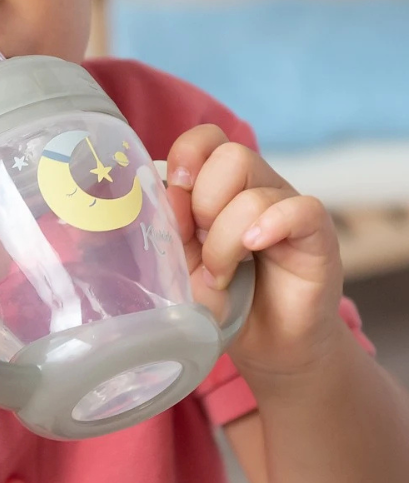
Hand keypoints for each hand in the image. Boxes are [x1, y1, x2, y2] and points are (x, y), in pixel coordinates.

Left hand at [166, 125, 344, 384]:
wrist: (268, 344)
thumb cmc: (221, 297)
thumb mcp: (182, 262)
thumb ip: (172, 227)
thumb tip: (166, 192)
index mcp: (221, 183)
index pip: (208, 138)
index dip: (187, 155)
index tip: (176, 190)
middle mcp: (257, 186)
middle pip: (231, 155)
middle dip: (203, 203)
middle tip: (199, 246)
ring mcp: (288, 207)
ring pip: (254, 193)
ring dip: (225, 240)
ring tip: (220, 274)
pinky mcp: (317, 234)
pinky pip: (299, 209)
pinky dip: (269, 227)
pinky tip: (254, 250)